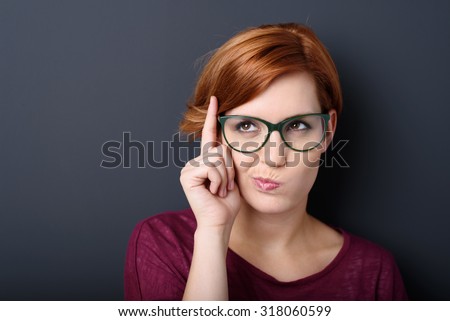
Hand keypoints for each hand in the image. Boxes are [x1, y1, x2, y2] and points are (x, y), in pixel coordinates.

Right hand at [180, 96, 240, 229]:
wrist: (220, 222)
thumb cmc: (228, 203)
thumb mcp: (232, 175)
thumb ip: (229, 158)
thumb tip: (228, 142)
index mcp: (205, 161)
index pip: (210, 135)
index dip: (212, 117)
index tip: (216, 98)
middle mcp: (194, 162)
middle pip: (219, 149)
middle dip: (229, 168)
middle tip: (226, 187)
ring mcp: (188, 168)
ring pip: (216, 157)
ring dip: (225, 176)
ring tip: (220, 191)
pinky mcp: (187, 175)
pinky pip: (210, 166)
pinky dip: (218, 179)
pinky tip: (214, 192)